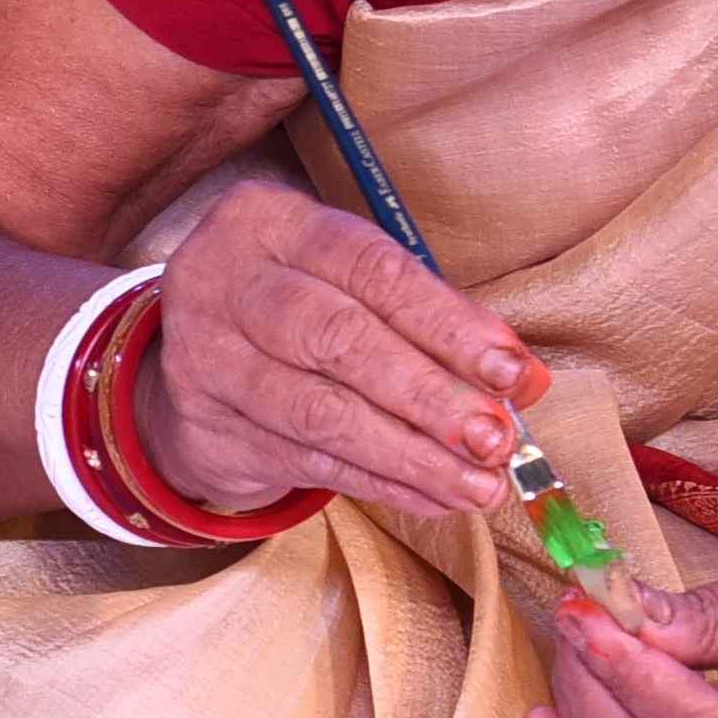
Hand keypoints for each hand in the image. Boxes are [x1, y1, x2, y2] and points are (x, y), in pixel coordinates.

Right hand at [133, 183, 547, 524]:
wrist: (194, 351)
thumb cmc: (300, 300)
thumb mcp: (353, 281)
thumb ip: (434, 319)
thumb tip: (522, 379)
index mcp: (269, 221)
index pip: (369, 269)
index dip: (446, 323)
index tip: (509, 370)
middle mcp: (224, 281)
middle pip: (336, 339)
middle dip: (428, 395)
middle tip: (494, 438)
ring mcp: (205, 357)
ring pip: (320, 413)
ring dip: (410, 456)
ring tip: (476, 485)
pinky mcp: (205, 426)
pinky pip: (307, 461)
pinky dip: (380, 483)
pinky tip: (432, 496)